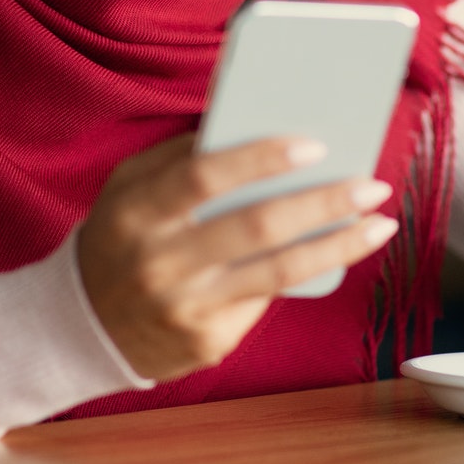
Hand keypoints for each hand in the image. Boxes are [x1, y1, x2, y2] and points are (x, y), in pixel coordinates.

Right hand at [76, 133, 398, 381]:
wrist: (83, 327)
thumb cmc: (121, 237)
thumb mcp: (128, 188)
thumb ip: (180, 156)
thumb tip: (256, 120)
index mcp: (135, 212)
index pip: (202, 177)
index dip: (259, 159)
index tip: (314, 144)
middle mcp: (159, 263)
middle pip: (255, 227)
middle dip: (322, 203)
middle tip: (370, 184)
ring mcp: (185, 309)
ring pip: (277, 274)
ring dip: (338, 245)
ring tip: (380, 223)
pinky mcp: (207, 343)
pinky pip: (266, 302)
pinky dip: (307, 274)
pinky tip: (339, 252)